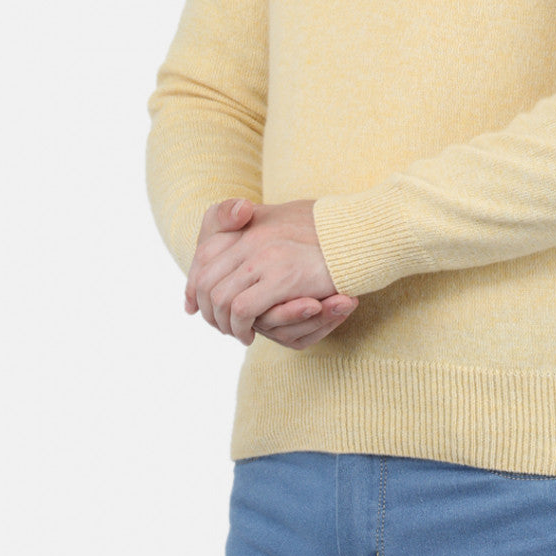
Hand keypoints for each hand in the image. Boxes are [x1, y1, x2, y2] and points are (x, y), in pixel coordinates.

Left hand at [184, 198, 351, 345]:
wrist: (359, 231)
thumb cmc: (325, 228)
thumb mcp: (284, 222)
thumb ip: (253, 232)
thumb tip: (230, 245)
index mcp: (251, 223)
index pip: (205, 254)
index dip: (196, 282)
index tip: (196, 303)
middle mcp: (252, 236)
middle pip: (205, 278)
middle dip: (207, 308)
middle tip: (221, 325)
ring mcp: (265, 255)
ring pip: (220, 297)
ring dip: (223, 322)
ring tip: (238, 333)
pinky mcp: (282, 276)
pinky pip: (242, 308)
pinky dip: (240, 326)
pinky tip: (251, 333)